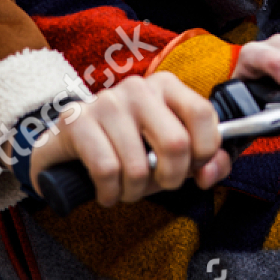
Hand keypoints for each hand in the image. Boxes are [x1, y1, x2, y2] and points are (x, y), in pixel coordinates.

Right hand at [27, 72, 229, 205]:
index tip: (192, 169)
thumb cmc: (128, 148)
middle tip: (157, 184)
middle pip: (176, 144)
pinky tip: (107, 191)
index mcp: (166, 86)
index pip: (203, 114)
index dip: (204, 153)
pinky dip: (110, 193)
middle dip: (170, 179)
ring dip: (135, 192)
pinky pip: (106, 171)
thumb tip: (211, 171)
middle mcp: (138, 87)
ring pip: (139, 166)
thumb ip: (206, 160)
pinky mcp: (76, 122)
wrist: (67, 148)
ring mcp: (106, 102)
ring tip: (127, 188)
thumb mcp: (172, 152)